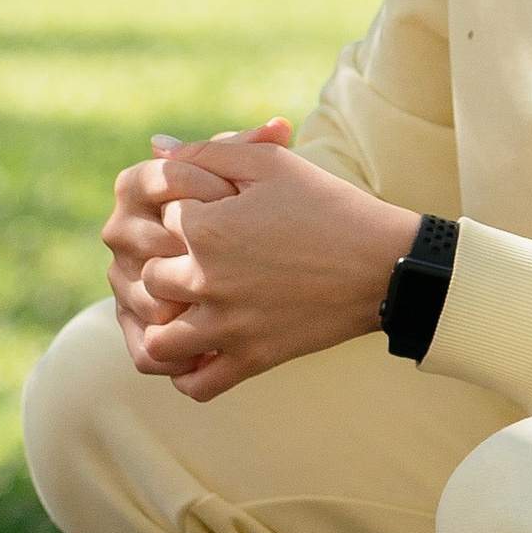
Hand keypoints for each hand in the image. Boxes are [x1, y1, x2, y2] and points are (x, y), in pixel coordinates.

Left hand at [119, 130, 418, 403]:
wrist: (384, 264)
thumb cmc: (328, 205)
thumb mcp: (268, 164)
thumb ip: (206, 152)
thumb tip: (155, 147)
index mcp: (205, 228)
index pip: (159, 218)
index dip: (182, 209)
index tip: (211, 210)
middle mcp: (207, 281)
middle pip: (148, 278)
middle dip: (163, 264)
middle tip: (192, 257)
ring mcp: (228, 327)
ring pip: (157, 342)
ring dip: (162, 325)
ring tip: (182, 309)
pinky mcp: (252, 360)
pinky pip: (197, 385)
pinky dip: (187, 373)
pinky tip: (199, 349)